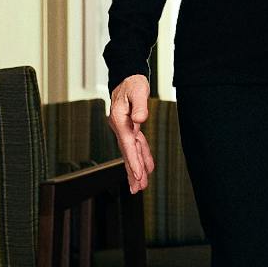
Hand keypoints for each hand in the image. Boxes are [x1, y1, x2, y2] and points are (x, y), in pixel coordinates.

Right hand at [108, 74, 155, 193]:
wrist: (126, 76)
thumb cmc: (132, 82)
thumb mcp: (138, 91)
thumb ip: (140, 105)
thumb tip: (141, 119)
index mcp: (120, 120)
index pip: (127, 144)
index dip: (133, 161)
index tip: (138, 175)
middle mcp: (120, 127)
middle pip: (127, 153)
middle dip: (132, 172)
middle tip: (137, 190)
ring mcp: (124, 128)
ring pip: (131, 152)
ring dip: (136, 168)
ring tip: (141, 185)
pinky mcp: (131, 127)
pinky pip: (136, 145)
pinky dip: (142, 156)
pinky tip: (147, 167)